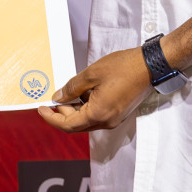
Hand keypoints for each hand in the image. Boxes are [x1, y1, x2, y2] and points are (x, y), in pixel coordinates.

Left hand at [37, 48, 152, 132]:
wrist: (151, 66)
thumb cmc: (123, 68)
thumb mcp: (91, 74)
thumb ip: (72, 88)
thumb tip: (58, 98)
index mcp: (98, 114)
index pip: (68, 125)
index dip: (51, 118)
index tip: (41, 109)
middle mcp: (107, 121)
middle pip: (77, 125)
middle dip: (63, 112)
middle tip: (55, 96)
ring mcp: (114, 118)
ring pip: (87, 120)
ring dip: (75, 108)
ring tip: (70, 90)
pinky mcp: (119, 113)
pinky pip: (97, 114)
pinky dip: (86, 106)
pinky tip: (84, 91)